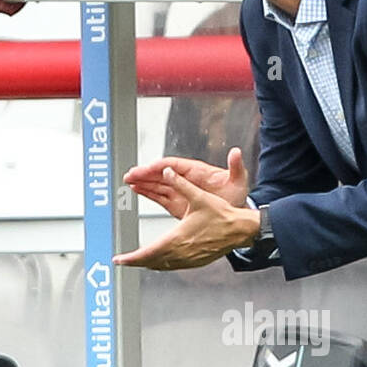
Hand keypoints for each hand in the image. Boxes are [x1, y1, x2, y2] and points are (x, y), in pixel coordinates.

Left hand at [114, 168, 259, 268]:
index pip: (148, 252)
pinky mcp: (196, 261)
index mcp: (178, 237)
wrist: (240, 230)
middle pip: (152, 262)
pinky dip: (162, 264)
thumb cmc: (222, 215)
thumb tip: (166, 172)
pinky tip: (160, 261)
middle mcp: (181, 252)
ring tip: (137, 260)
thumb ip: (181, 184)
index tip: (119, 259)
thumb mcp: (200, 197)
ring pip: (162, 266)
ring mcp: (189, 259)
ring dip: (148, 263)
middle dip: (135, 262)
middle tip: (122, 261)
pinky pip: (174, 266)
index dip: (132, 258)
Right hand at [124, 148, 250, 219]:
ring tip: (128, 180)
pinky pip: (160, 195)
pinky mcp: (178, 202)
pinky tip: (137, 189)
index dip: (159, 167)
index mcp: (197, 171)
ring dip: (143, 182)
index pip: (174, 166)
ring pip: (157, 183)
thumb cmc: (236, 194)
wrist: (235, 214)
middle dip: (145, 173)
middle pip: (161, 173)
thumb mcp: (238, 181)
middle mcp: (186, 179)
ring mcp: (181, 190)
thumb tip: (236, 152)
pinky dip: (148, 192)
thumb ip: (236, 167)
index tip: (148, 168)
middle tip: (130, 174)